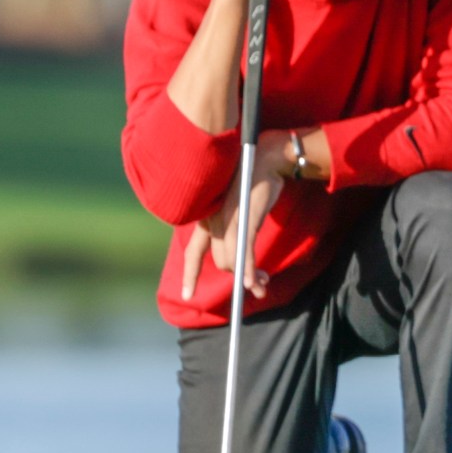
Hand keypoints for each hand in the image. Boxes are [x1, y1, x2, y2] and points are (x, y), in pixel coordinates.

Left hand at [177, 170, 281, 301]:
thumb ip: (233, 223)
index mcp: (207, 217)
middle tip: (255, 284)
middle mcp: (213, 222)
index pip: (194, 251)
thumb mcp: (237, 204)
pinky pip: (243, 254)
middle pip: (221, 261)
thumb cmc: (254, 180)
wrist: (265, 157)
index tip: (187, 295)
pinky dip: (248, 271)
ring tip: (262, 287)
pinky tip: (253, 284)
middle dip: (238, 276)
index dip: (190, 274)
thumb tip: (240, 246)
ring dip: (248, 278)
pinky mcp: (243, 222)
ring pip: (232, 261)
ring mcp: (227, 223)